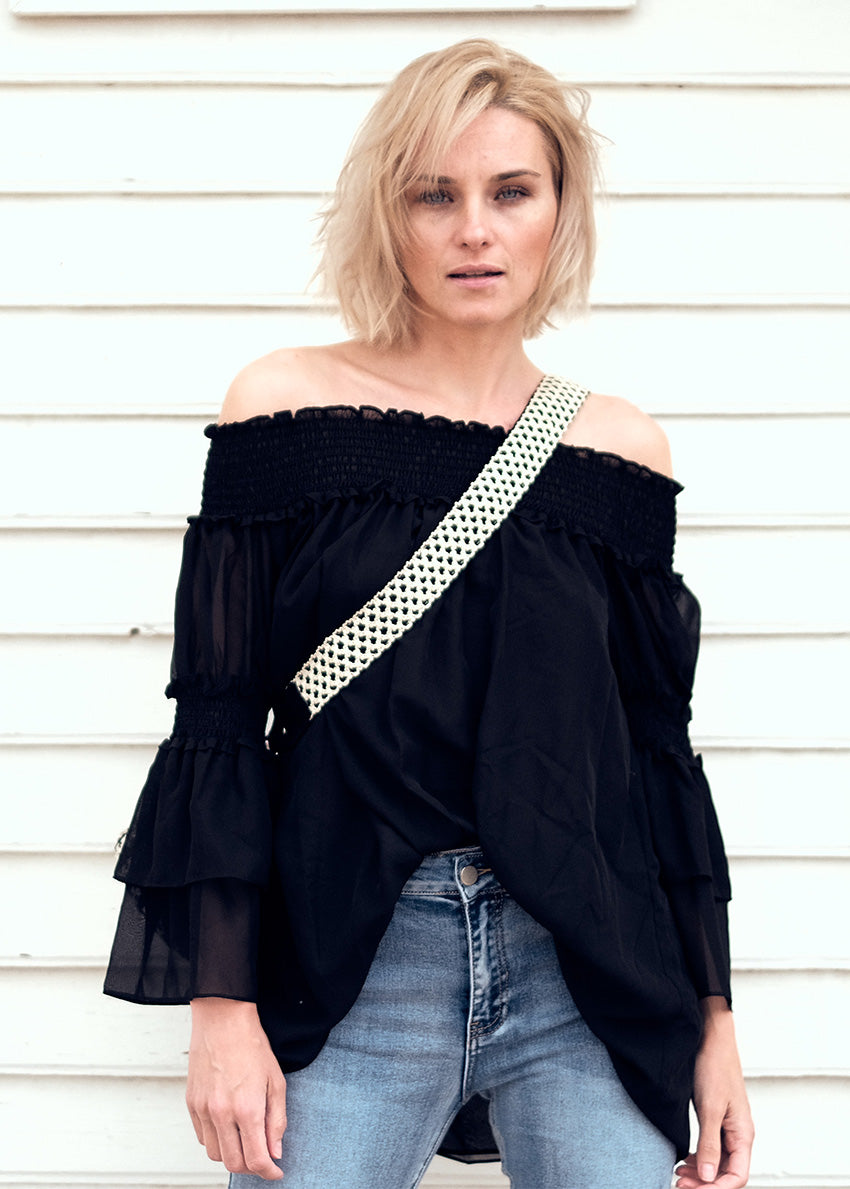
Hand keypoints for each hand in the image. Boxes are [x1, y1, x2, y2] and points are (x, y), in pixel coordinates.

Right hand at [186, 997, 286, 1180]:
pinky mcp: (191, 1104)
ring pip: (215, 1155)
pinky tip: (228, 1127)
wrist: (223, 1020)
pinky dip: (216, 1141)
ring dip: (232, 1155)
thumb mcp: (276, 1081)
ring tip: (246, 1140)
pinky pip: (202, 1138)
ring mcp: (203, 1110)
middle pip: (234, 1163)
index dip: (269, 1173)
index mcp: (247, 1108)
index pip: (256, 1159)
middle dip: (252, 1167)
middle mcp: (222, 1113)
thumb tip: (276, 1151)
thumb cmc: (252, 1045)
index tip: (276, 1172)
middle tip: (263, 1158)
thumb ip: (277, 1120)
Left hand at [676, 998, 753, 1188]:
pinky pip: (711, 1148)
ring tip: (677, 1176)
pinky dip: (698, 1158)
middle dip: (705, 1183)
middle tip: (679, 1185)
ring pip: (717, 1161)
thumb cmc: (715, 1065)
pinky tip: (683, 1161)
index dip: (716, 1188)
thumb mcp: (710, 1107)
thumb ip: (709, 1143)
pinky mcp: (716, 1117)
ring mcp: (727, 1126)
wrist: (710, 1037)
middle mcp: (738, 1133)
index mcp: (743, 1133)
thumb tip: (707, 1175)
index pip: (737, 1176)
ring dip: (700, 1173)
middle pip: (726, 1172)